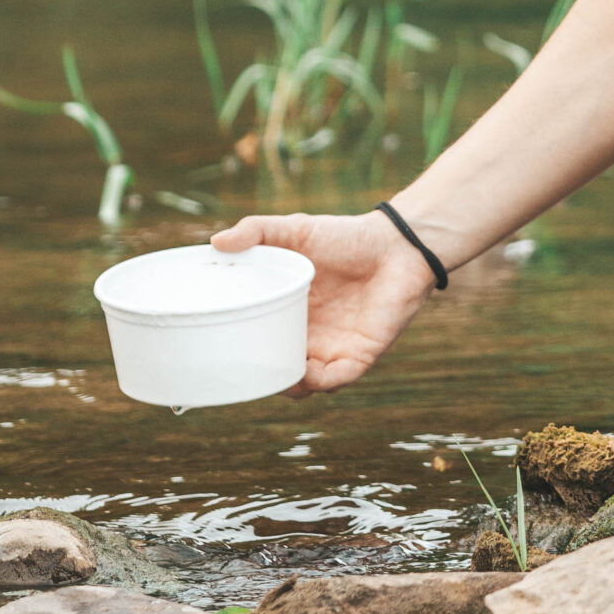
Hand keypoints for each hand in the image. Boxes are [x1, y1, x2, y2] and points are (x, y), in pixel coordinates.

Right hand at [214, 211, 434, 393]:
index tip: (215, 351)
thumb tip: (216, 242)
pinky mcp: (360, 355)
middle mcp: (310, 336)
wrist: (398, 243)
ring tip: (266, 373)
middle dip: (257, 374)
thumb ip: (258, 231)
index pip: (260, 342)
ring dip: (284, 383)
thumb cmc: (349, 236)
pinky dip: (317, 383)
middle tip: (233, 369)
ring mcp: (334, 349)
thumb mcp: (297, 230)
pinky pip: (334, 381)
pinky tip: (302, 374)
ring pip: (301, 383)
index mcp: (292, 313)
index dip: (240, 351)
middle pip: (276, 368)